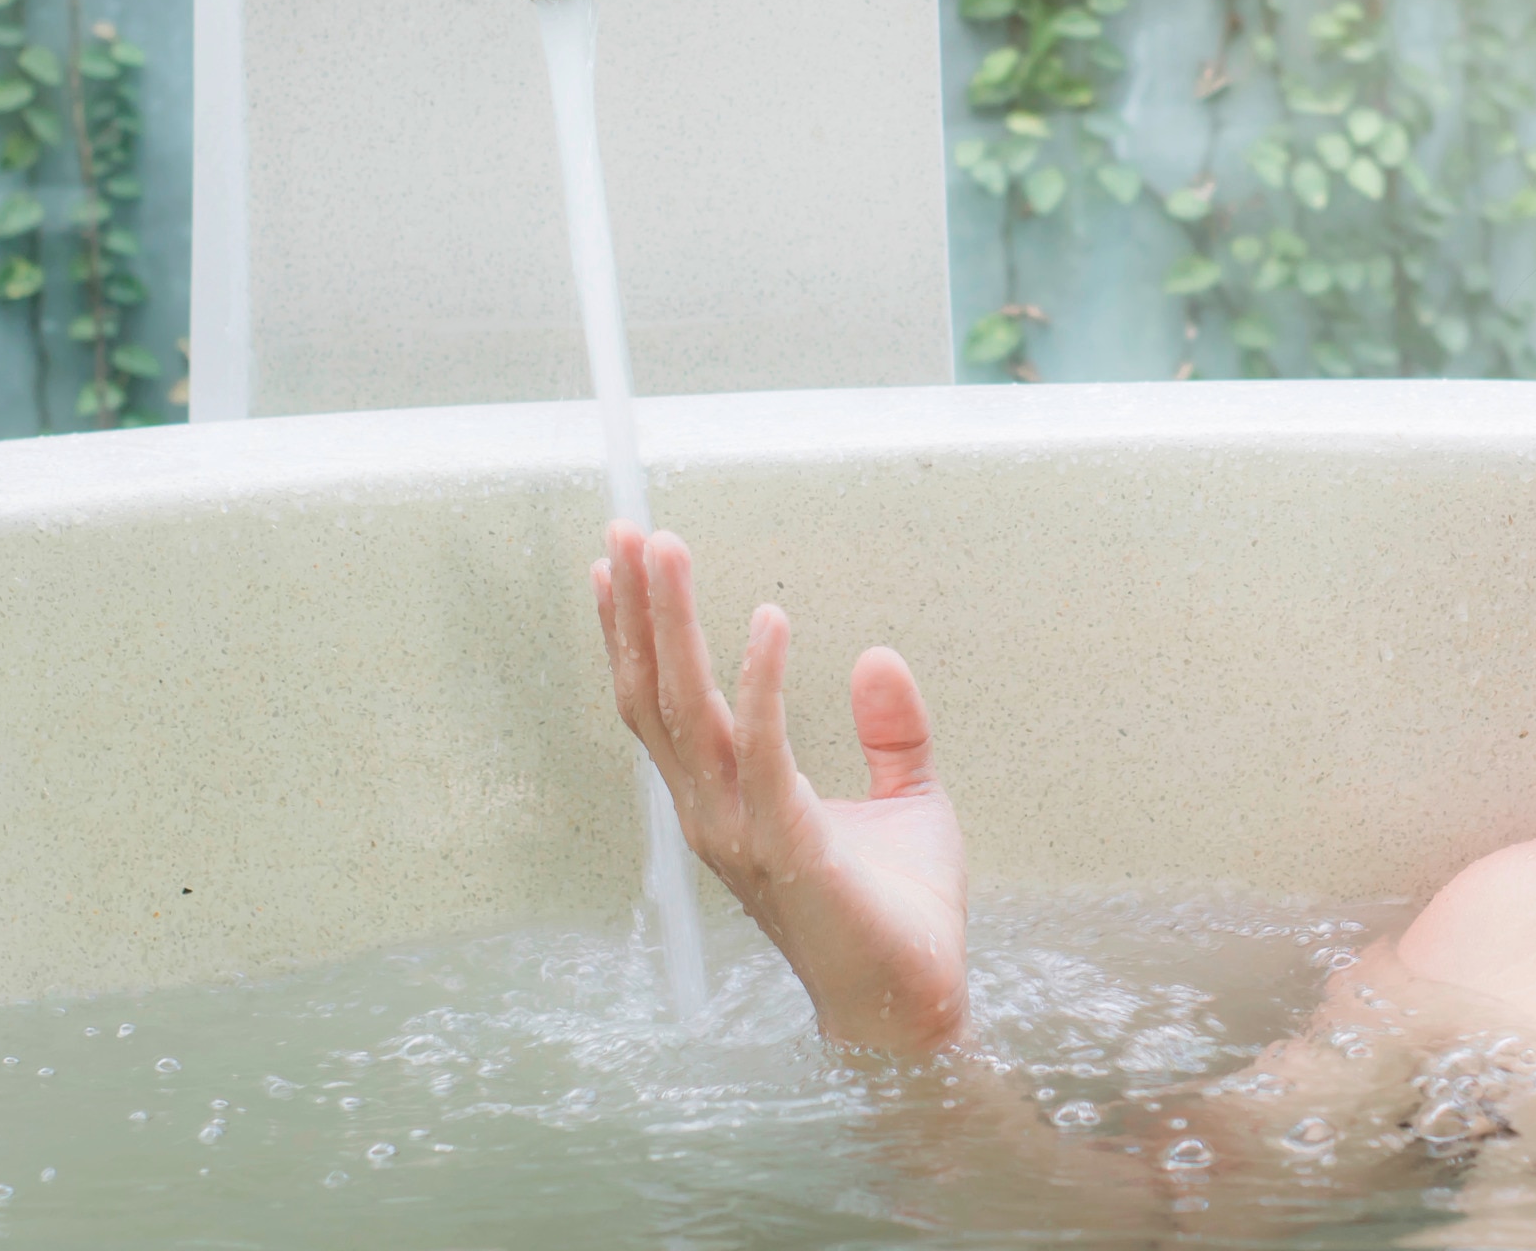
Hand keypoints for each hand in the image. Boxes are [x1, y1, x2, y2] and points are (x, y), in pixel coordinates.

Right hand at [593, 523, 967, 1052]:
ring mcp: (742, 833)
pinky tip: (770, 620)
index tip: (621, 561)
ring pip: (689, 713)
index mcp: (729, 800)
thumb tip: (879, 655)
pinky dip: (762, 682)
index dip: (637, 633)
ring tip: (669, 552)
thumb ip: (891, 731)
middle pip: (658, 696)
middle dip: (642, 609)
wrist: (914, 1007)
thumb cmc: (901, 913)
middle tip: (629, 528)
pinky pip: (766, 751)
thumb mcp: (906, 800)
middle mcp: (716, 814)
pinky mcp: (790, 846)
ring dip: (677, 626)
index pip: (664, 705)